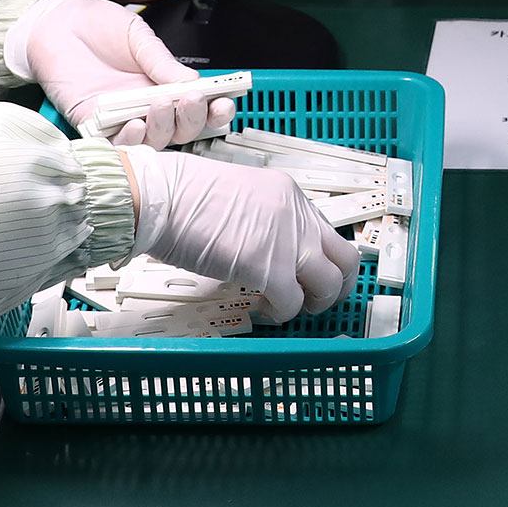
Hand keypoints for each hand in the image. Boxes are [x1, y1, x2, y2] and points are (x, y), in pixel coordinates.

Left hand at [16, 0, 229, 145]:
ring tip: (163, 104)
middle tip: (194, 99)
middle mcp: (146, 106)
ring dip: (165, 129)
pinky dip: (131, 141)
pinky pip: (117, 145)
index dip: (214, 110)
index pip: (196, 107)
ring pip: (154, 141)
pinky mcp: (93, 126)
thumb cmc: (96, 26)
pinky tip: (135, 124)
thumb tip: (195, 82)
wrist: (55, 23)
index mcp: (163, 84)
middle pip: (181, 129)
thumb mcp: (138, 37)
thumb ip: (162, 62)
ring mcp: (121, 118)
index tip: (226, 103)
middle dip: (194, 119)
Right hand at [120, 147, 358, 324]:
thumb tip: (269, 249)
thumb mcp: (240, 196)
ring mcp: (285, 242)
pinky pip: (292, 302)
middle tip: (319, 298)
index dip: (325, 258)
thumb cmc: (185, 197)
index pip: (327, 230)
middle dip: (338, 285)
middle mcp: (296, 216)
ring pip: (329, 284)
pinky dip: (283, 312)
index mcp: (289, 194)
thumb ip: (264, 220)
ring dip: (316, 302)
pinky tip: (266, 309)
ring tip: (294, 308)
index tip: (316, 274)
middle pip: (345, 257)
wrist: (163, 197)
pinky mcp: (267, 267)